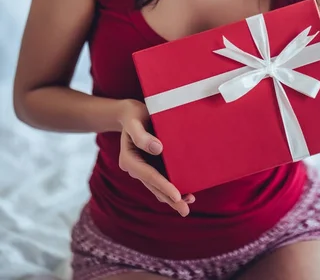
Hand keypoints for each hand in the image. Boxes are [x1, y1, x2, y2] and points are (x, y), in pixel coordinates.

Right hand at [117, 99, 194, 215]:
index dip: (163, 185)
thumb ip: (142, 136)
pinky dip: (172, 187)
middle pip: (153, 186)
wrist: (131, 113)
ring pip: (157, 187)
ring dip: (171, 198)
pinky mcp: (151, 166)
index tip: (176, 195)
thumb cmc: (133, 115)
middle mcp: (135, 168)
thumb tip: (158, 149)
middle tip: (185, 211)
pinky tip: (185, 193)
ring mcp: (143, 169)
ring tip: (187, 206)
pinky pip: (161, 180)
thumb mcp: (134, 122)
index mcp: (128, 160)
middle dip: (169, 199)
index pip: (148, 175)